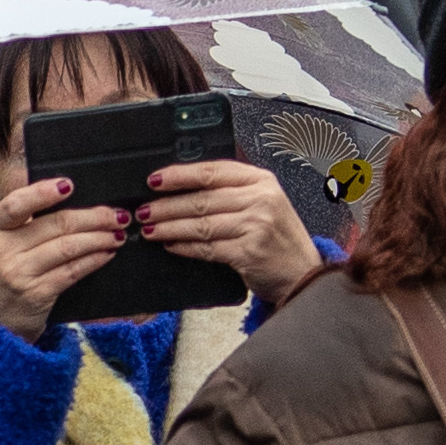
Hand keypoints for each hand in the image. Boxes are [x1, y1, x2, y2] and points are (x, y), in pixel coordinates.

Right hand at [0, 177, 131, 340]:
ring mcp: (18, 273)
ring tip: (118, 235)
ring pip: (69, 247)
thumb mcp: (3, 245)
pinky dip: (95, 260)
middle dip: (94, 217)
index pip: (15, 204)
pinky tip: (107, 254)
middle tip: (117, 215)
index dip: (41, 192)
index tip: (68, 185)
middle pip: (56, 224)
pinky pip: (73, 271)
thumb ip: (27, 222)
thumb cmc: (6, 274)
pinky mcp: (35, 293)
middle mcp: (3, 249)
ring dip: (100, 239)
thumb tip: (72, 199)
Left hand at [132, 157, 325, 307]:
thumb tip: (181, 186)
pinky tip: (170, 245)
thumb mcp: (263, 203)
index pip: (212, 171)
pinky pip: (206, 247)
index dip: (179, 175)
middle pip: (201, 199)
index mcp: (261, 180)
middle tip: (142, 211)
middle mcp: (261, 199)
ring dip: (169, 227)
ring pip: (200, 224)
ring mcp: (256, 225)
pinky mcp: (249, 251)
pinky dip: (184, 247)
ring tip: (149, 229)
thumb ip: (231, 191)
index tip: (154, 180)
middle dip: (166, 206)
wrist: (303, 273)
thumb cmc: (277, 237)